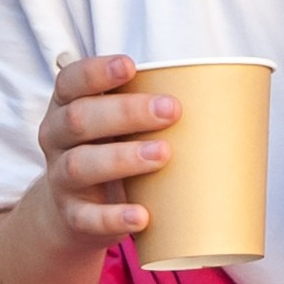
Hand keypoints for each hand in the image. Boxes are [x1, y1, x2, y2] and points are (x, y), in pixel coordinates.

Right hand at [37, 55, 178, 242]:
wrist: (76, 214)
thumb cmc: (110, 153)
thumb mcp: (117, 127)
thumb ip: (147, 109)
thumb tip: (228, 99)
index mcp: (67, 107)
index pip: (70, 81)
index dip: (96, 72)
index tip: (130, 66)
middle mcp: (56, 139)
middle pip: (79, 119)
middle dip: (126, 112)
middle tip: (171, 111)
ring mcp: (61, 179)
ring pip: (80, 164)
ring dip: (122, 158)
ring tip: (162, 154)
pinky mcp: (72, 215)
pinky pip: (87, 217)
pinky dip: (114, 217)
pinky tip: (142, 216)